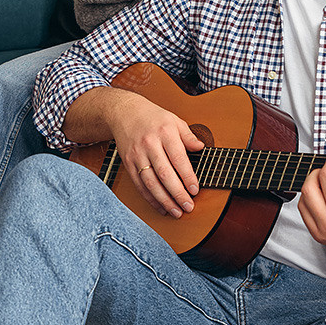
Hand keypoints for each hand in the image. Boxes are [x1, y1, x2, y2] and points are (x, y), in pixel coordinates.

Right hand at [110, 95, 203, 217]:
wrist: (124, 113)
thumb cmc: (153, 117)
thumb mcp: (174, 120)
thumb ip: (188, 135)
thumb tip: (201, 147)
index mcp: (165, 133)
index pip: (178, 159)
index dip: (187, 176)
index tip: (195, 190)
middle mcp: (150, 144)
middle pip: (164, 174)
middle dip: (177, 193)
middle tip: (188, 206)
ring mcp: (137, 155)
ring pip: (151, 182)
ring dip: (164, 200)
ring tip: (176, 212)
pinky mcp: (128, 163)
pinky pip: (139, 185)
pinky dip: (150, 199)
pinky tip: (161, 207)